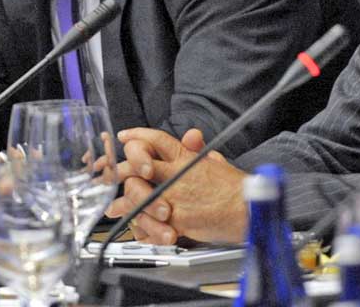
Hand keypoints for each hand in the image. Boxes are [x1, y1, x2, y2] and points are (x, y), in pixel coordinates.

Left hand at [107, 128, 247, 244]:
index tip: (124, 136)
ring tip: (114, 205)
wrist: (249, 210)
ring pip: (138, 192)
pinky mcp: (177, 219)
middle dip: (121, 167)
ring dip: (124, 199)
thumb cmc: (236, 189)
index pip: (156, 138)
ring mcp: (174, 196)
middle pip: (138, 162)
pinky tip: (132, 225)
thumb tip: (192, 136)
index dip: (137, 135)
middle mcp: (176, 174)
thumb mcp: (216, 162)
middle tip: (110, 172)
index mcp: (186, 157)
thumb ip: (198, 150)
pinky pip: (150, 221)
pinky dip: (139, 224)